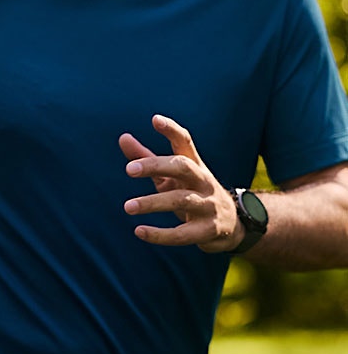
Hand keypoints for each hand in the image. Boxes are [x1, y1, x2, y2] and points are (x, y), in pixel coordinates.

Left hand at [119, 114, 241, 252]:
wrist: (231, 226)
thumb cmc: (193, 193)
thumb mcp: (171, 176)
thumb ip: (146, 158)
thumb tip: (122, 137)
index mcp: (194, 164)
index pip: (185, 141)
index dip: (171, 130)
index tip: (155, 119)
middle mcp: (203, 181)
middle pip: (183, 167)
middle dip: (156, 166)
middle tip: (129, 169)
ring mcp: (208, 205)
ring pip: (181, 200)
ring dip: (153, 203)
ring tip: (128, 207)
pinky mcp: (208, 230)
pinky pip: (183, 234)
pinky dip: (160, 234)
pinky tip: (139, 231)